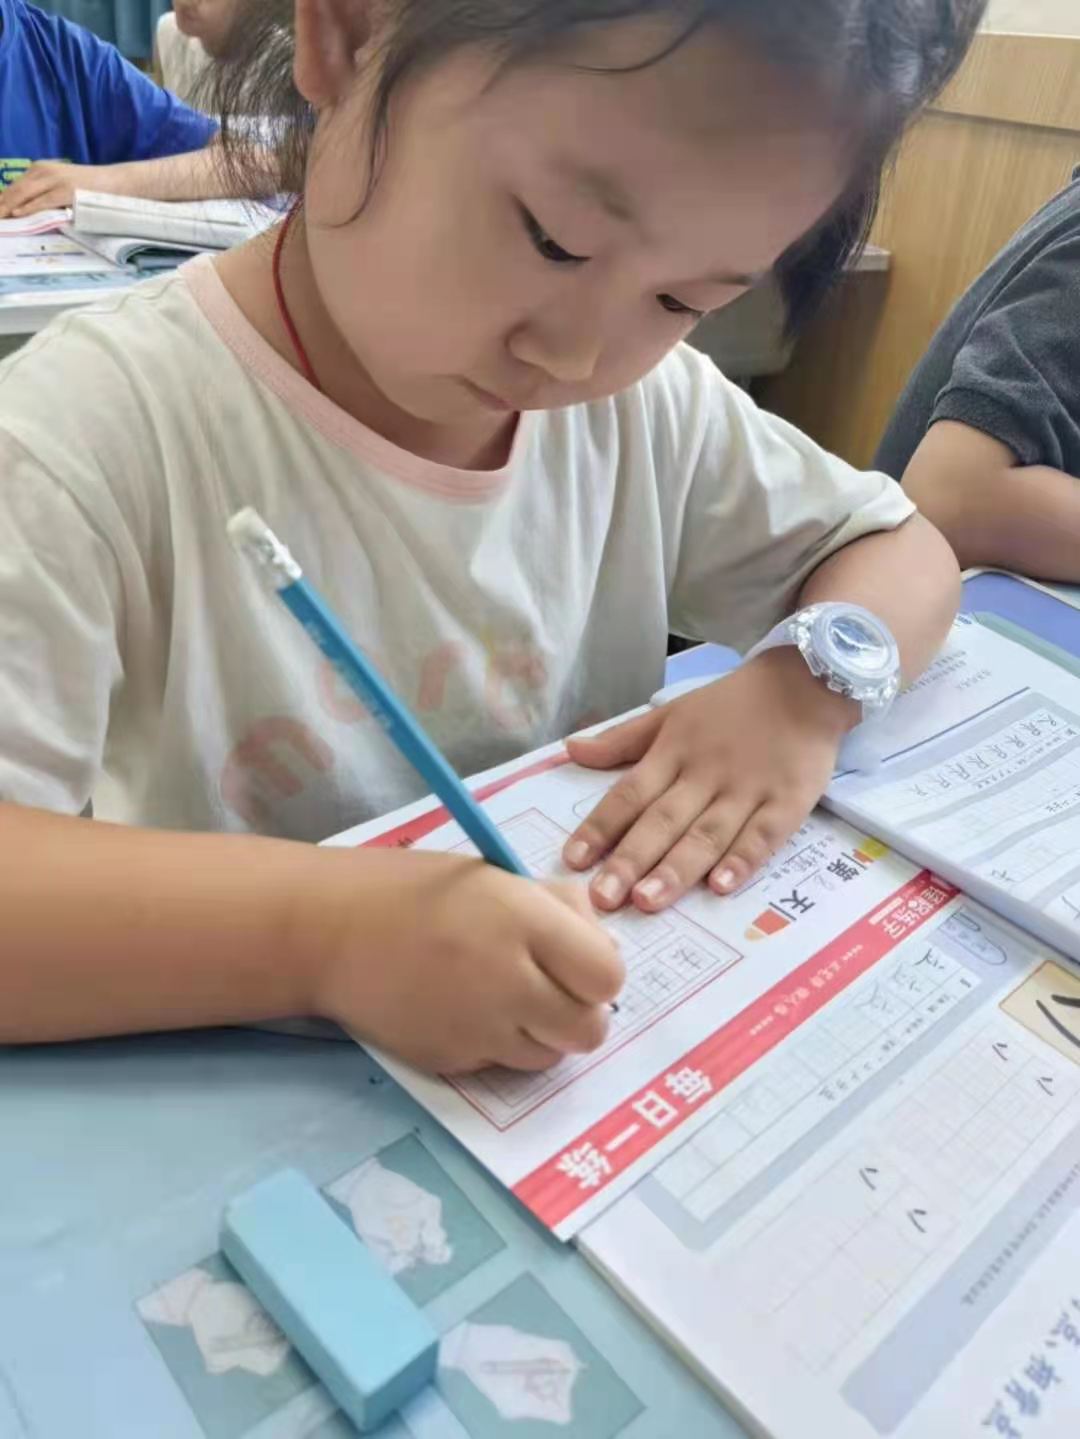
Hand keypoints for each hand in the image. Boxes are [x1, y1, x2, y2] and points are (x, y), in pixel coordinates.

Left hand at [0, 162, 109, 217]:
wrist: (118, 181)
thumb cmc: (90, 188)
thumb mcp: (62, 186)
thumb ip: (44, 193)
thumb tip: (23, 210)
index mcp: (40, 169)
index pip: (13, 187)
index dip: (1, 200)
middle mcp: (43, 171)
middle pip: (14, 190)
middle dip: (0, 205)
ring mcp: (55, 180)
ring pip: (23, 194)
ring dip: (7, 208)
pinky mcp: (66, 191)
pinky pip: (42, 201)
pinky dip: (27, 208)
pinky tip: (15, 215)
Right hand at [311, 850, 622, 1074]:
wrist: (329, 931)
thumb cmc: (416, 891)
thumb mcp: (495, 875)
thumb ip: (557, 908)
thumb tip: (604, 948)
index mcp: (522, 920)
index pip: (608, 975)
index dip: (599, 970)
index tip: (577, 959)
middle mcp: (506, 979)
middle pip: (589, 1030)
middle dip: (579, 1011)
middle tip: (551, 987)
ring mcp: (478, 1028)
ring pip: (550, 1056)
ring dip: (541, 1032)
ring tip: (504, 995)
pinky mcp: (451, 1061)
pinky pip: (502, 1064)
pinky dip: (497, 1042)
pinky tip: (464, 1008)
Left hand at [563, 650, 854, 912]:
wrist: (805, 682)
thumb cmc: (730, 705)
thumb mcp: (671, 713)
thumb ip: (621, 740)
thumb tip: (571, 750)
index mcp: (673, 751)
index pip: (629, 793)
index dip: (600, 827)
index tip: (572, 859)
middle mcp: (705, 773)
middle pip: (663, 820)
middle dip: (630, 860)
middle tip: (603, 898)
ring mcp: (748, 789)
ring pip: (707, 833)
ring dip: (677, 868)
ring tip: (648, 901)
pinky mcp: (788, 801)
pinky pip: (763, 835)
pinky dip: (742, 860)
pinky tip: (721, 886)